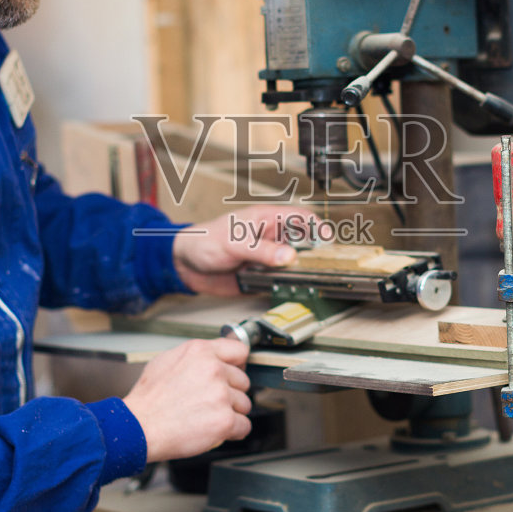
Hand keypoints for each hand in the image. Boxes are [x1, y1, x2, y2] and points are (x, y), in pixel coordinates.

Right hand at [123, 337, 252, 461]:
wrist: (138, 427)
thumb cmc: (148, 400)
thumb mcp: (165, 361)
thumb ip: (194, 357)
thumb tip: (212, 358)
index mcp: (200, 351)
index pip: (239, 350)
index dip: (236, 366)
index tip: (233, 374)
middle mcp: (213, 369)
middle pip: (243, 381)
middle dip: (230, 393)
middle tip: (208, 402)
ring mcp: (221, 395)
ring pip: (244, 404)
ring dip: (231, 413)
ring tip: (207, 417)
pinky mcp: (225, 420)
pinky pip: (244, 426)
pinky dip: (233, 432)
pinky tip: (215, 430)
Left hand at [171, 206, 317, 295]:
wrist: (184, 264)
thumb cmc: (204, 241)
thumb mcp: (234, 242)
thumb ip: (261, 250)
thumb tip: (288, 256)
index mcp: (267, 220)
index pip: (301, 218)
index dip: (318, 228)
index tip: (328, 241)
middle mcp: (271, 238)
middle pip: (304, 243)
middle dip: (316, 254)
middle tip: (324, 267)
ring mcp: (268, 259)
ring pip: (295, 265)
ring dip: (303, 274)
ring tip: (310, 282)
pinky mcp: (262, 277)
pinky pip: (281, 282)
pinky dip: (288, 288)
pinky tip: (291, 292)